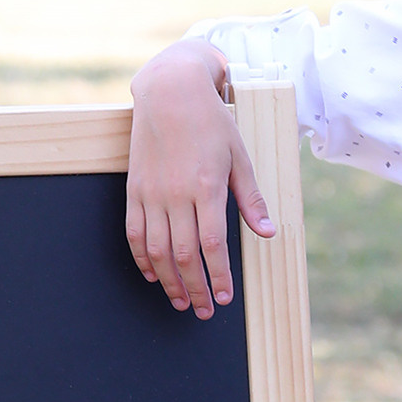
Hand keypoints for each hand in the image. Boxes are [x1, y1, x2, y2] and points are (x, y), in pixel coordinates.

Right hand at [126, 40, 276, 316]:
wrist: (170, 91)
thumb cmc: (211, 122)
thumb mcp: (240, 157)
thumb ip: (251, 199)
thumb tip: (268, 233)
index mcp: (207, 188)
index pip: (212, 247)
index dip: (218, 278)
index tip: (225, 298)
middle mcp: (176, 195)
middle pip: (184, 256)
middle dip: (196, 289)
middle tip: (205, 311)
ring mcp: (152, 193)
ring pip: (156, 251)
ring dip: (169, 281)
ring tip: (180, 300)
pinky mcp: (134, 189)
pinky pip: (134, 232)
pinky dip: (142, 258)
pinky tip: (152, 273)